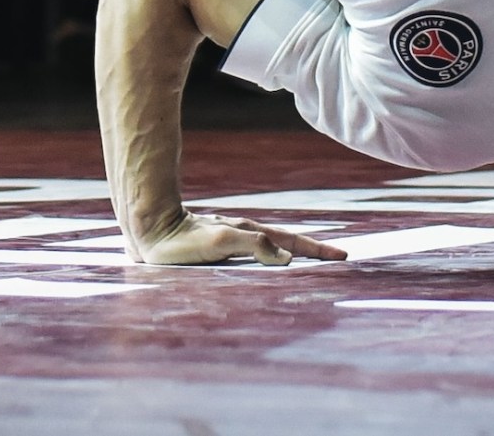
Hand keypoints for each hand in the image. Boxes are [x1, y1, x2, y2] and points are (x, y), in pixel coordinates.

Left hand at [129, 211, 348, 266]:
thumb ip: (253, 246)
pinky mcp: (217, 246)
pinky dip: (271, 256)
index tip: (342, 256)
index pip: (291, 242)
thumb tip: (287, 258)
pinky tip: (267, 263)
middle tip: (336, 257)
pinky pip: (254, 251)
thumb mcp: (220, 242)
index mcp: (249, 233)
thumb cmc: (182, 241)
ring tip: (310, 261)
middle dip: (312, 250)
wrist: (150, 230)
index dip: (316, 250)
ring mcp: (232, 238)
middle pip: (286, 241)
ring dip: (293, 252)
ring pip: (271, 245)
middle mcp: (244, 234)